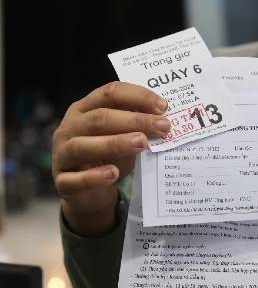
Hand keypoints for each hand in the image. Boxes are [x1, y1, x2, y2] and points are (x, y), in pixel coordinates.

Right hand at [52, 82, 170, 236]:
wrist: (89, 194)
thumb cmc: (109, 157)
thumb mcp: (124, 137)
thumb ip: (137, 127)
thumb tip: (165, 121)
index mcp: (84, 109)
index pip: (110, 93)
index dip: (138, 97)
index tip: (163, 107)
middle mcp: (69, 128)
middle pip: (99, 118)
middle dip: (134, 120)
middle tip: (162, 126)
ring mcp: (62, 154)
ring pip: (82, 146)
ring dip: (114, 143)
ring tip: (142, 143)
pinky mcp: (62, 182)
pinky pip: (74, 179)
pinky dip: (93, 177)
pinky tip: (113, 174)